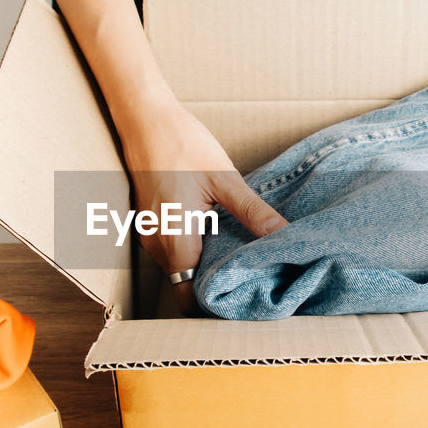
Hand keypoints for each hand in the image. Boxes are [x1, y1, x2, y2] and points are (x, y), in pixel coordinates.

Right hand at [119, 97, 287, 313]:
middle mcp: (158, 247)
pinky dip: (197, 254)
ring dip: (208, 269)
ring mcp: (151, 237)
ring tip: (244, 261)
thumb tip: (282, 235)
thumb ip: (253, 212)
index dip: (215, 308)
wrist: (144, 119)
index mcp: (175, 241)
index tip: (246, 302)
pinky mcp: (152, 227)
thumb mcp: (224, 178)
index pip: (189, 299)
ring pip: (181, 270)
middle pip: (187, 287)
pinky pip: (175, 253)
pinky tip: (223, 240)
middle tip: (256, 282)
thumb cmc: (182, 144)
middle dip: (218, 288)